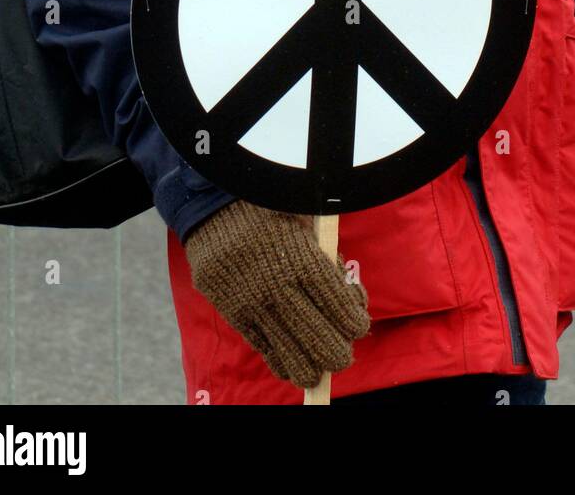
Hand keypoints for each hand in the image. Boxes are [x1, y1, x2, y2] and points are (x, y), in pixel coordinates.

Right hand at [184, 200, 369, 388]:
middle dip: (337, 353)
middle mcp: (280, 287)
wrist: (216, 205)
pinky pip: (263, 348)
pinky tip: (291, 365)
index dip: (354, 323)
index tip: (359, 327)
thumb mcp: (307, 224)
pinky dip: (281, 361)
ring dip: (311, 367)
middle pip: (319, 338)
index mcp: (303, 259)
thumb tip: (351, 299)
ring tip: (319, 369)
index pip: (339, 306)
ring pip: (291, 352)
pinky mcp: (235, 313)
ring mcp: (255, 304)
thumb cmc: (271, 211)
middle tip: (342, 354)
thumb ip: (328, 261)